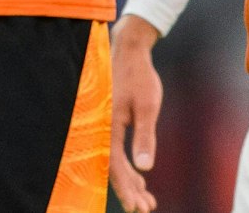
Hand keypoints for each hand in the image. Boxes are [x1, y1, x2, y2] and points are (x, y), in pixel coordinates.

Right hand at [109, 15, 164, 212]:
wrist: (129, 52)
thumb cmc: (139, 77)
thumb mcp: (147, 106)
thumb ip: (144, 136)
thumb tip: (144, 167)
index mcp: (108, 126)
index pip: (115, 166)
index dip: (126, 189)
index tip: (138, 207)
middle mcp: (101, 128)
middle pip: (112, 168)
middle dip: (129, 190)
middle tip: (146, 208)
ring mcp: (104, 126)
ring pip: (114, 162)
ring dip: (129, 181)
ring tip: (147, 198)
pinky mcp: (110, 124)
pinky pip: (115, 151)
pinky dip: (128, 167)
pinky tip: (140, 177)